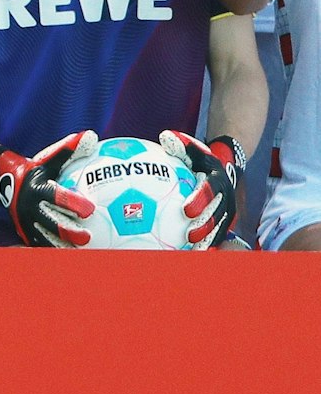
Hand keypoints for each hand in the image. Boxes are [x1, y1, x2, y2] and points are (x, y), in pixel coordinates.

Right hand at [0, 131, 97, 246]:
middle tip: (88, 236)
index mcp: (38, 189)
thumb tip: (91, 135)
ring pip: (46, 237)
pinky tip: (69, 256)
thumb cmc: (33, 168)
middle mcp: (30, 206)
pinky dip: (53, 249)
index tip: (91, 209)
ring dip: (63, 245)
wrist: (1, 179)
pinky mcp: (23, 230)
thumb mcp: (49, 158)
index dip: (74, 203)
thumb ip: (69, 149)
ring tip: (80, 252)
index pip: (58, 197)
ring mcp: (25, 220)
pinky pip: (39, 243)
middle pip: (52, 222)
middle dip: (70, 231)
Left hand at [160, 130, 243, 246]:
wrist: (227, 166)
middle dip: (206, 227)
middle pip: (218, 215)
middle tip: (190, 236)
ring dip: (208, 241)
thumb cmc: (202, 157)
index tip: (186, 210)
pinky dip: (208, 245)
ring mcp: (228, 211)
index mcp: (218, 180)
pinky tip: (192, 256)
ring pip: (220, 229)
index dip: (200, 201)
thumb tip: (165, 136)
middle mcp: (227, 198)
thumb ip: (181, 143)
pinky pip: (217, 235)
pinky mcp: (225, 221)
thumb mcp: (193, 148)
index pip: (210, 191)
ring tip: (193, 252)